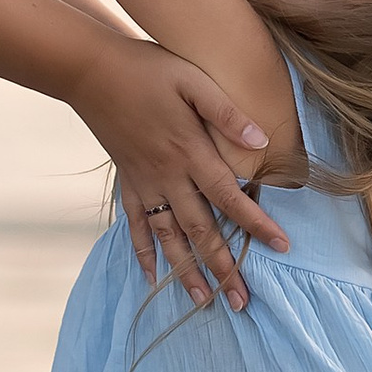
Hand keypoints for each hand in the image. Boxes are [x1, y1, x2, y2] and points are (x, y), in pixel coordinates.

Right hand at [75, 36, 288, 313]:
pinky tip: (152, 277)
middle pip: (201, 230)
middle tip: (243, 301)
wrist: (90, 70)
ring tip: (204, 302)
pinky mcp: (125, 182)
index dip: (256, 224)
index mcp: (188, 151)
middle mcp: (166, 176)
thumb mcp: (192, 80)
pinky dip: (143, 253)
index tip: (281, 247)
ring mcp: (143, 182)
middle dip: (223, 268)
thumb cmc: (147, 69)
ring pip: (168, 237)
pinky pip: (134, 226)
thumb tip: (262, 140)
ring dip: (186, 272)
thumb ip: (226, 111)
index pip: (230, 197)